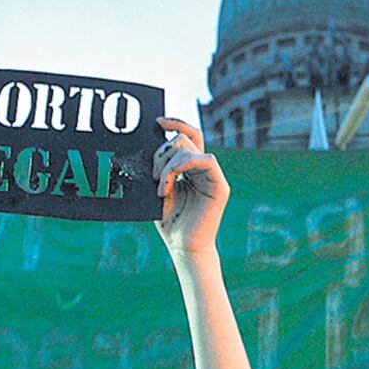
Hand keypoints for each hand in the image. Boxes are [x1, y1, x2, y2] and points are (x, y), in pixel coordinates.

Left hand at [153, 117, 229, 256]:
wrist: (182, 247)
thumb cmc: (170, 222)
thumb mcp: (158, 189)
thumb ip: (159, 169)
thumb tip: (149, 144)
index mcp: (190, 167)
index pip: (187, 136)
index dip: (175, 123)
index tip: (157, 122)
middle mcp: (203, 168)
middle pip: (185, 138)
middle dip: (162, 151)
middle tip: (152, 174)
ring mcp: (213, 175)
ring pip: (189, 148)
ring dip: (167, 165)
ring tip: (160, 188)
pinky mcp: (220, 185)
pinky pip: (205, 159)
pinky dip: (181, 167)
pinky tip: (169, 185)